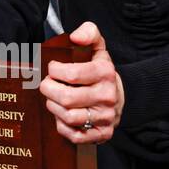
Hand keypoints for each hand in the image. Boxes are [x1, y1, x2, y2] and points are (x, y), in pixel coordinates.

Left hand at [39, 21, 123, 144]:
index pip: (71, 74)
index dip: (54, 71)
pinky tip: (62, 115)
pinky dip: (62, 126)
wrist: (121, 96)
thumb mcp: (97, 47)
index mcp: (105, 73)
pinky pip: (74, 135)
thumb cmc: (100, 71)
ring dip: (53, 107)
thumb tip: (75, 37)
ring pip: (68, 117)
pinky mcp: (102, 134)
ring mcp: (105, 118)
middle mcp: (107, 97)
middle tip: (47, 84)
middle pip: (66, 98)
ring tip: (54, 99)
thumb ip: (88, 33)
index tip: (53, 68)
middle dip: (49, 89)